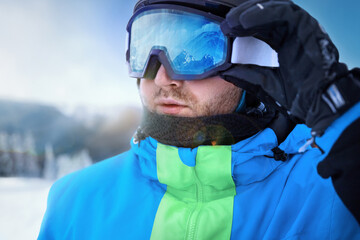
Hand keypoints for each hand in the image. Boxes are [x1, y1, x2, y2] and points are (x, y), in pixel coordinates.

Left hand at [220, 0, 358, 134]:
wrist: (317, 103)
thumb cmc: (297, 95)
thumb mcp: (264, 83)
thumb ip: (246, 75)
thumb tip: (225, 72)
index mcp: (281, 44)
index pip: (258, 29)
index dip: (240, 29)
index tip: (225, 33)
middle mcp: (290, 33)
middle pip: (262, 17)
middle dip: (242, 19)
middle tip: (225, 26)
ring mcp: (298, 29)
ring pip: (271, 11)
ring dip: (250, 14)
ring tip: (233, 22)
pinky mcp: (306, 26)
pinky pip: (283, 13)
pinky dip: (263, 14)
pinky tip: (245, 21)